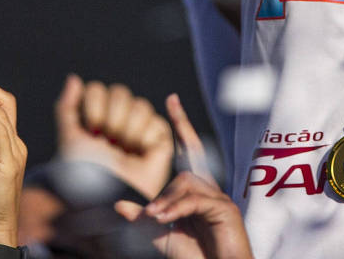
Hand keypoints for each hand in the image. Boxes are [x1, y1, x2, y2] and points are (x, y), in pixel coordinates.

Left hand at [55, 73, 174, 199]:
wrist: (107, 199)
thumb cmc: (84, 174)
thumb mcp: (69, 138)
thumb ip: (67, 106)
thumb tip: (74, 78)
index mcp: (96, 116)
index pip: (98, 90)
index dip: (94, 108)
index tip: (91, 132)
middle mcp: (118, 119)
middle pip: (120, 92)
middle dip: (112, 119)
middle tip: (108, 143)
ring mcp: (139, 128)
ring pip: (140, 105)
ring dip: (128, 131)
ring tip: (123, 152)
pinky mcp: (159, 140)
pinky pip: (156, 122)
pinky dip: (144, 139)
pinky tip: (138, 154)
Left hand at [115, 102, 244, 258]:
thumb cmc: (196, 257)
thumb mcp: (162, 237)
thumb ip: (143, 220)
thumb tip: (117, 205)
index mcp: (197, 195)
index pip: (189, 154)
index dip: (181, 126)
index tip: (172, 101)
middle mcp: (211, 192)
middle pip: (191, 162)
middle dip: (180, 135)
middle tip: (168, 121)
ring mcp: (221, 200)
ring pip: (189, 182)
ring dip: (167, 199)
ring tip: (155, 218)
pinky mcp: (226, 211)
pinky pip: (196, 200)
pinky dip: (177, 208)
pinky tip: (164, 218)